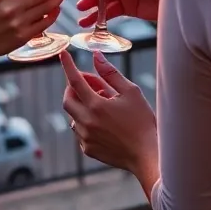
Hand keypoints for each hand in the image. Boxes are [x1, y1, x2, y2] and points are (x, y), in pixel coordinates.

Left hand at [60, 51, 156, 174]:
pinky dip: (86, 122)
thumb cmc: (142, 122)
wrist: (147, 156)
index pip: (75, 80)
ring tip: (104, 105)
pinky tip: (105, 123)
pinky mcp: (88, 150)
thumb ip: (110, 74)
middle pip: (67, 100)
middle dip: (73, 88)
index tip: (62, 54)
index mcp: (96, 106)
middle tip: (89, 85)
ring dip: (82, 106)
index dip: (68, 65)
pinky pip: (80, 131)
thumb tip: (96, 56)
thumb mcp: (131, 92)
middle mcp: (86, 122)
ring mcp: (85, 138)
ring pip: (73, 116)